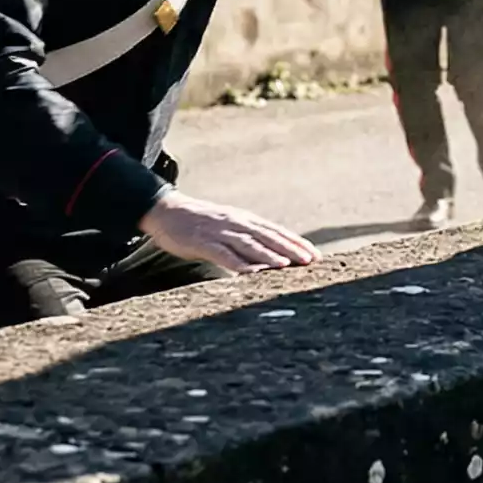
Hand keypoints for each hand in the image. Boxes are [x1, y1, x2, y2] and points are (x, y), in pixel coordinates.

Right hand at [139, 190, 317, 273]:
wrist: (166, 211)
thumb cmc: (200, 222)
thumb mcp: (228, 224)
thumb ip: (248, 236)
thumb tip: (271, 250)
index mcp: (244, 219)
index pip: (276, 231)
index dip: (296, 242)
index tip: (315, 255)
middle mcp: (235, 223)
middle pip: (268, 236)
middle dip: (290, 249)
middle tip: (311, 261)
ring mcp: (219, 232)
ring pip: (248, 244)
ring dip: (268, 255)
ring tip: (286, 265)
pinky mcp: (202, 242)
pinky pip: (222, 254)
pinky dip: (237, 263)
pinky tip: (249, 272)